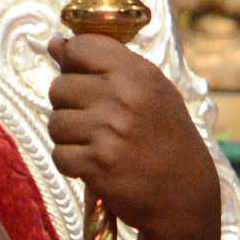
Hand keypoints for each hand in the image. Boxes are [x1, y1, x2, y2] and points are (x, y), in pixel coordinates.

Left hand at [49, 34, 220, 239]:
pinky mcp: (97, 165)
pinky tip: (94, 164)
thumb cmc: (166, 138)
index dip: (72, 61)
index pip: (80, 47)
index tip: (81, 75)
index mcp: (139, 74)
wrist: (184, 195)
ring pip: (55, 122)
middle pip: (59, 86)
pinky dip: (71, 162)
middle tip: (93, 119)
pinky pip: (59, 155)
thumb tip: (55, 44)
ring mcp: (109, 132)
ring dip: (68, 136)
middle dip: (68, 104)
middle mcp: (124, 98)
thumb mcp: (152, 91)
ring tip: (94, 143)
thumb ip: (107, 64)